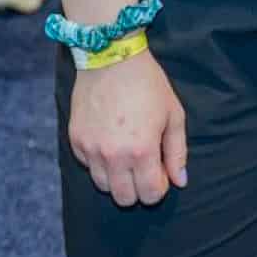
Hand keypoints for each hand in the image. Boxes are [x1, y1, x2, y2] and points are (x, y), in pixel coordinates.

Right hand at [68, 48, 189, 207]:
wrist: (111, 57)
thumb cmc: (148, 84)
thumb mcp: (173, 114)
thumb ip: (177, 151)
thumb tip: (180, 181)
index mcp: (142, 151)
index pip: (150, 194)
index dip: (159, 187)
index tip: (160, 172)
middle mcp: (113, 156)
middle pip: (124, 199)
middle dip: (138, 189)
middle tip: (144, 167)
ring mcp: (91, 150)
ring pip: (104, 186)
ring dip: (118, 178)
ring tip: (126, 154)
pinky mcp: (76, 141)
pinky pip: (88, 166)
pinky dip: (99, 162)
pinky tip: (110, 141)